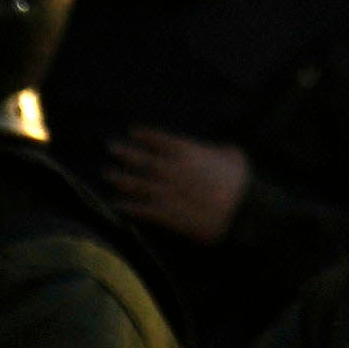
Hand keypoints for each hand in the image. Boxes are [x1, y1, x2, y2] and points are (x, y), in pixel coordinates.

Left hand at [85, 125, 250, 242]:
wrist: (242, 212)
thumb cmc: (242, 184)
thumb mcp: (234, 157)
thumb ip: (222, 151)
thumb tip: (222, 149)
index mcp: (188, 153)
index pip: (160, 140)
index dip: (144, 135)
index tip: (132, 131)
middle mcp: (172, 171)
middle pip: (143, 159)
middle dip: (125, 152)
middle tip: (109, 146)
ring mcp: (167, 193)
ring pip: (138, 184)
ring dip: (120, 178)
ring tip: (106, 174)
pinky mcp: (167, 216)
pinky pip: (142, 210)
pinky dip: (128, 207)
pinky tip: (116, 204)